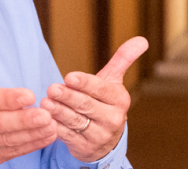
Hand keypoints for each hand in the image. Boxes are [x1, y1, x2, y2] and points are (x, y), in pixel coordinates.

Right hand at [0, 23, 56, 168]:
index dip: (8, 98)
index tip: (29, 95)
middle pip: (0, 123)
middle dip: (24, 120)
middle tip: (46, 114)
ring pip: (9, 140)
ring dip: (32, 133)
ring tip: (53, 124)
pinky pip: (13, 152)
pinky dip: (32, 145)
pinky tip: (49, 135)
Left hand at [42, 36, 147, 162]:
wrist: (105, 140)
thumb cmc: (105, 103)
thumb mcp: (113, 82)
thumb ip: (123, 60)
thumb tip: (142, 39)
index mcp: (119, 100)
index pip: (100, 89)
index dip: (85, 83)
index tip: (69, 77)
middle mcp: (113, 119)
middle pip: (86, 105)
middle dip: (68, 97)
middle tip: (52, 89)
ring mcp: (100, 136)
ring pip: (76, 121)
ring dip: (59, 112)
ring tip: (45, 103)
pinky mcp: (85, 148)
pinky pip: (68, 137)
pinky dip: (56, 128)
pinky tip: (45, 120)